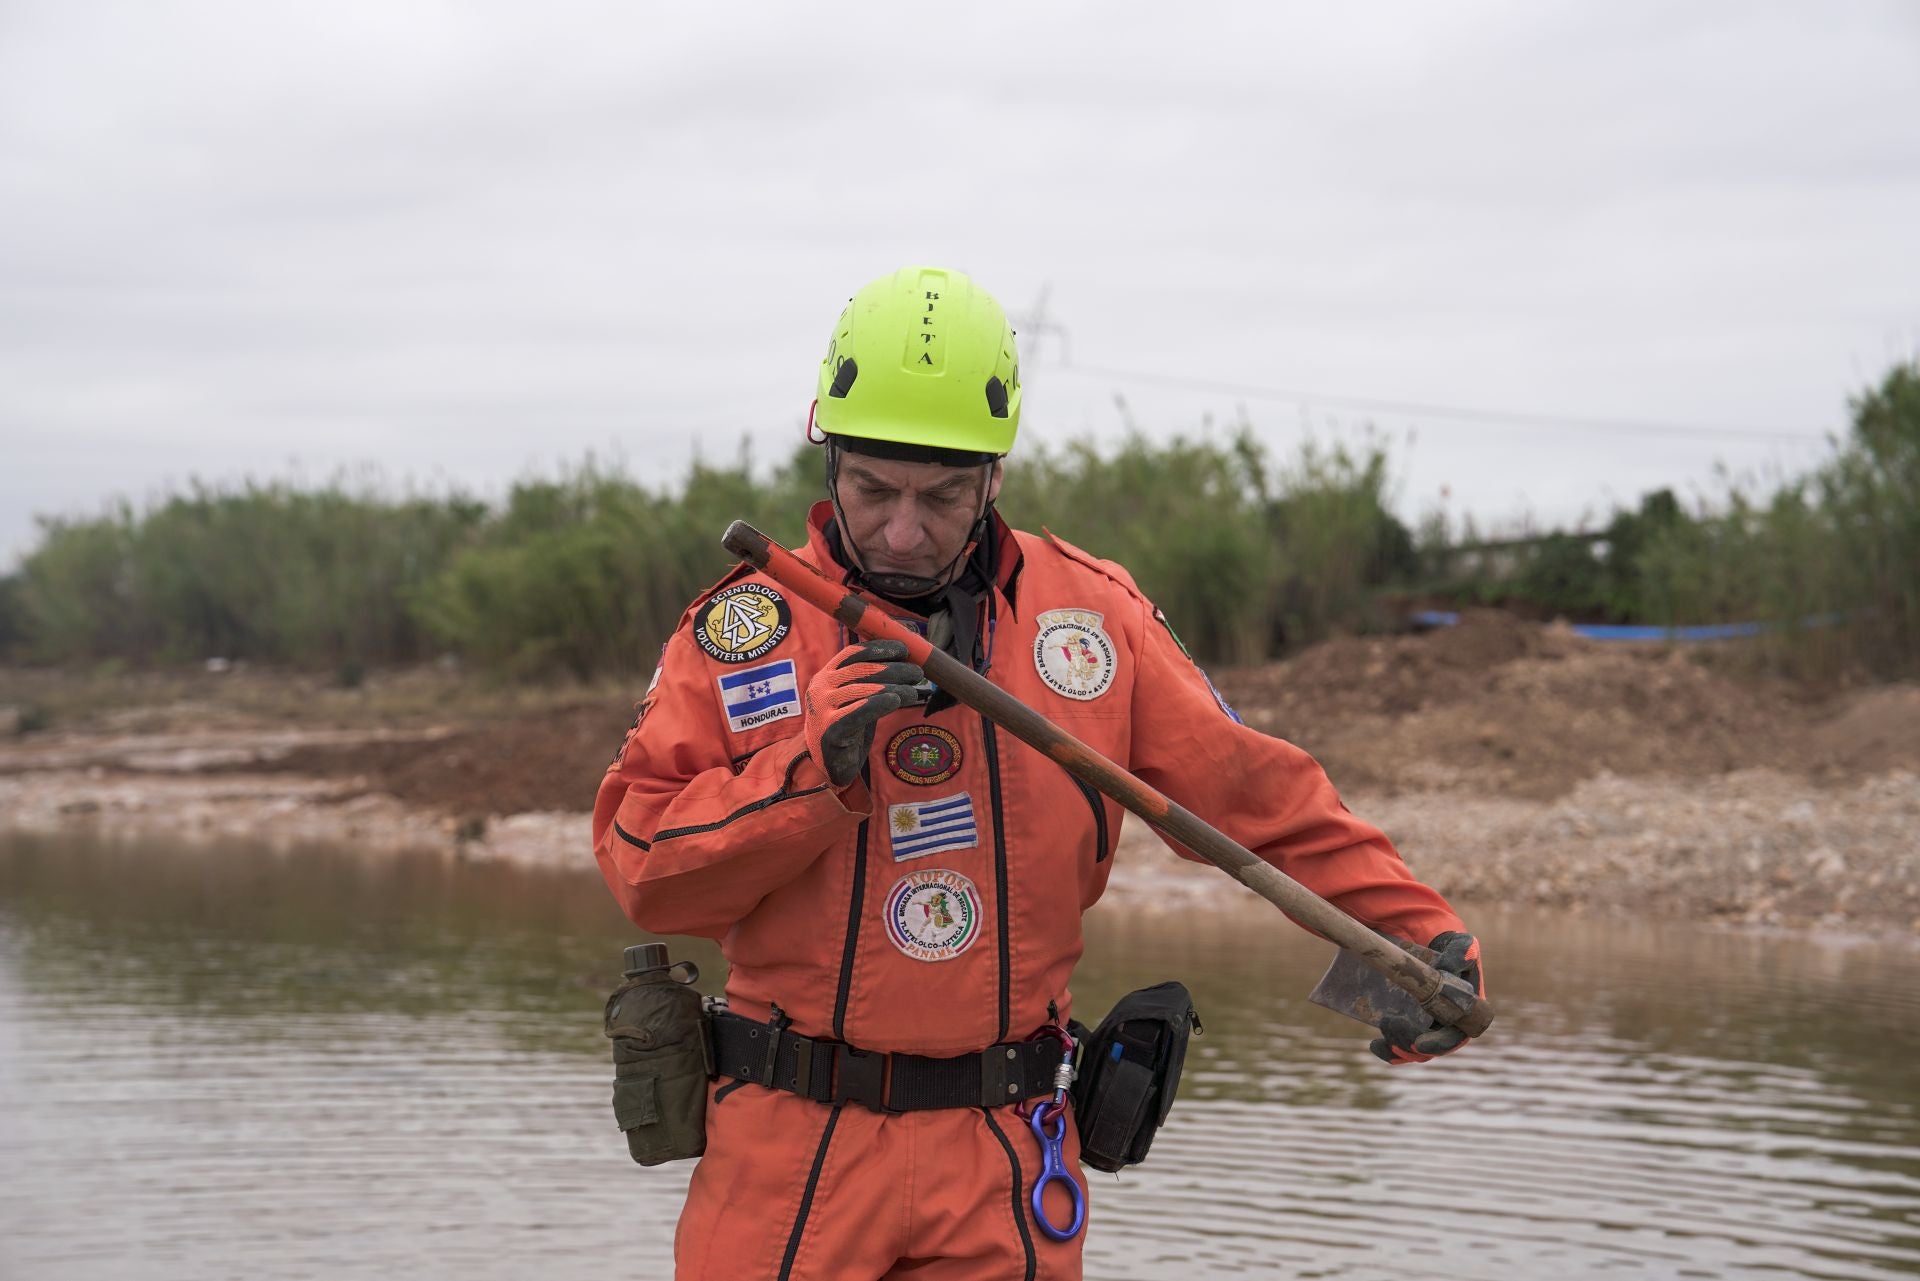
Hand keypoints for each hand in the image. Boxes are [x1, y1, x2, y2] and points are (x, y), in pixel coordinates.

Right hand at [803, 639, 926, 786]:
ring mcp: (822, 709)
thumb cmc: (847, 730)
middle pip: (862, 670)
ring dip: (894, 687)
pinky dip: (879, 704)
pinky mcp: (830, 730)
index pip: (853, 654)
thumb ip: (872, 683)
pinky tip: (896, 701)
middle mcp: (820, 689)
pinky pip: (858, 712)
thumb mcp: (857, 700)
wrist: (826, 766)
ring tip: (914, 690)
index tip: (904, 650)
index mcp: (825, 676)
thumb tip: (906, 663)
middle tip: (917, 672)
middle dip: (893, 668)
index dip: (880, 649)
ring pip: (864, 690)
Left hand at [1370, 930, 1483, 1064]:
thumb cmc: (1447, 945)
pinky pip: (1399, 1044)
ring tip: (1384, 1025)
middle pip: (1430, 1048)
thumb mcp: (1458, 943)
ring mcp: (1426, 1025)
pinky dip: (1388, 1050)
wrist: (1424, 936)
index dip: (1440, 1043)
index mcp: (1464, 1012)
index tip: (1420, 1043)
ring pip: (1414, 1049)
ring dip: (1398, 1045)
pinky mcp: (1408, 1022)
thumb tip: (1453, 967)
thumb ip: (1462, 951)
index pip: (1456, 1037)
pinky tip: (1375, 1045)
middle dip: (1410, 1046)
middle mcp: (1446, 1024)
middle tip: (1390, 1026)